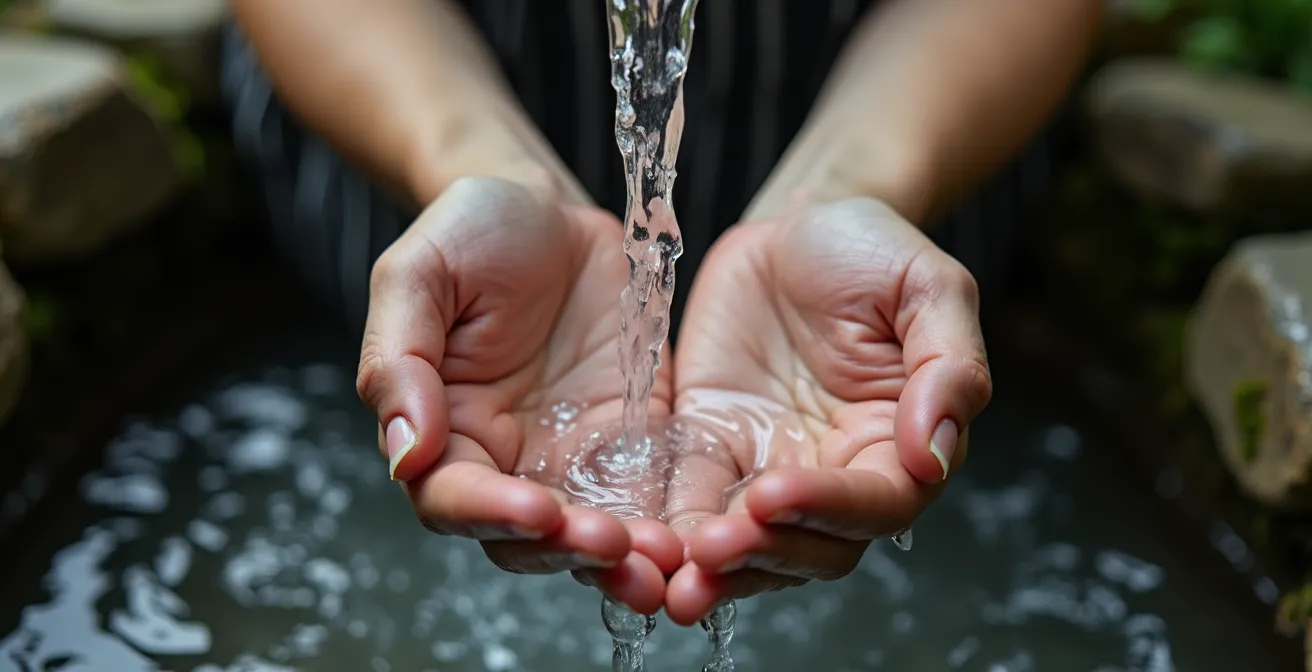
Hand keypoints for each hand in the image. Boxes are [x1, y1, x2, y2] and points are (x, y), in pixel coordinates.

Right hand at [356, 177, 681, 613]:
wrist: (551, 208)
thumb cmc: (472, 232)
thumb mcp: (418, 274)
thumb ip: (399, 360)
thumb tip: (405, 454)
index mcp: (444, 430)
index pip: (453, 498)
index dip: (490, 514)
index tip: (536, 511)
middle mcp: (506, 460)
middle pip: (525, 539)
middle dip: (566, 551)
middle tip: (613, 545)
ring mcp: (572, 457)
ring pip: (589, 536)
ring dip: (622, 560)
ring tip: (662, 562)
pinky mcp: (632, 444)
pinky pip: (648, 497)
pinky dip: (666, 524)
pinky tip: (693, 537)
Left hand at [661, 197, 992, 624]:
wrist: (797, 222)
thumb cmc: (871, 250)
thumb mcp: (928, 287)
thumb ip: (949, 367)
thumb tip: (934, 454)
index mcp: (897, 442)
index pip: (877, 504)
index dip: (830, 508)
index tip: (779, 493)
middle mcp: (835, 471)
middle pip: (811, 544)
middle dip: (764, 553)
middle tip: (714, 547)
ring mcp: (769, 465)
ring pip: (751, 545)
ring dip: (716, 569)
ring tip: (676, 578)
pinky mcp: (712, 449)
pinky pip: (691, 501)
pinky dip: (670, 530)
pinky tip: (643, 547)